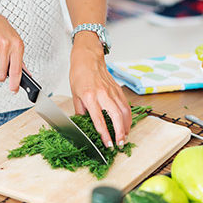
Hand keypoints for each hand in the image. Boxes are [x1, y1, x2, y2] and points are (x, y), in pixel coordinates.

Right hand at [0, 6, 24, 92]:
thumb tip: (26, 74)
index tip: (14, 90)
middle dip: (0, 75)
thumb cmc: (1, 30)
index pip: (17, 70)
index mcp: (17, 45)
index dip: (15, 83)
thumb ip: (20, 60)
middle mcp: (6, 46)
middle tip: (0, 68)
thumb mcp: (15, 41)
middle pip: (2, 74)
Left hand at [69, 33, 130, 147]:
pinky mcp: (118, 89)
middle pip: (115, 116)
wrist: (88, 58)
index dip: (105, 134)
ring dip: (126, 126)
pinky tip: (126, 124)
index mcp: (90, 97)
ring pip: (124, 111)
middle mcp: (103, 94)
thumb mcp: (75, 95)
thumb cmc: (79, 74)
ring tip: (125, 137)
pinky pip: (126, 105)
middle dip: (119, 132)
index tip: (108, 144)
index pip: (99, 120)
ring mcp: (112, 91)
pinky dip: (128, 117)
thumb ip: (80, 111)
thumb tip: (83, 125)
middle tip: (120, 143)